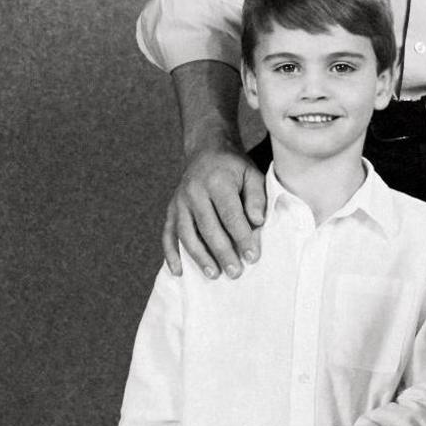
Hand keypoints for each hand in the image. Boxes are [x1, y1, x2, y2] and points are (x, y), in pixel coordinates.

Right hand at [162, 143, 264, 278]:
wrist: (206, 151)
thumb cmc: (233, 167)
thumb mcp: (252, 174)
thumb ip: (257, 197)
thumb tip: (257, 222)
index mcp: (217, 181)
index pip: (231, 215)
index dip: (242, 237)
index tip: (253, 256)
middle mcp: (194, 192)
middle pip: (208, 228)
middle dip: (222, 252)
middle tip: (235, 272)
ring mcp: (179, 202)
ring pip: (187, 234)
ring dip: (199, 257)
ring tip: (213, 274)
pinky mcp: (170, 210)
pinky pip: (168, 234)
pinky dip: (171, 254)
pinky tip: (179, 271)